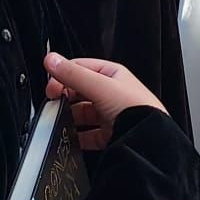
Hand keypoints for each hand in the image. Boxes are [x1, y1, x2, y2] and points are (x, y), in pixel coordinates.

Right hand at [44, 52, 165, 151]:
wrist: (149, 141)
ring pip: (82, 114)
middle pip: (79, 92)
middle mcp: (112, 94)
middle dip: (64, 98)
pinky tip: (70, 137)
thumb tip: (51, 59)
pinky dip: (77, 137)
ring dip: (69, 118)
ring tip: (58, 122)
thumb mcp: (100, 86)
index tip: (50, 88)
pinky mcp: (110, 135)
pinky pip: (88, 135)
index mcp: (112, 75)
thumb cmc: (135, 108)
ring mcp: (111, 115)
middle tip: (52, 105)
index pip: (80, 68)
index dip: (63, 75)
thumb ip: (73, 74)